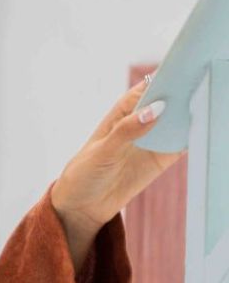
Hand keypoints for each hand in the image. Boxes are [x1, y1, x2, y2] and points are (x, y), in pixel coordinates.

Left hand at [50, 75, 185, 232]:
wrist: (83, 206)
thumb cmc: (85, 172)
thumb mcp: (103, 151)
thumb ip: (127, 130)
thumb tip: (155, 109)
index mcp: (124, 110)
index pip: (150, 86)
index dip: (167, 77)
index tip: (181, 76)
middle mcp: (141, 121)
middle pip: (169, 101)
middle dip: (184, 95)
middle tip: (195, 94)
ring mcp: (153, 139)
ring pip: (178, 121)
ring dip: (190, 117)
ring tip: (201, 113)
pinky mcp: (161, 158)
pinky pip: (181, 144)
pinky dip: (191, 139)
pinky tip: (199, 135)